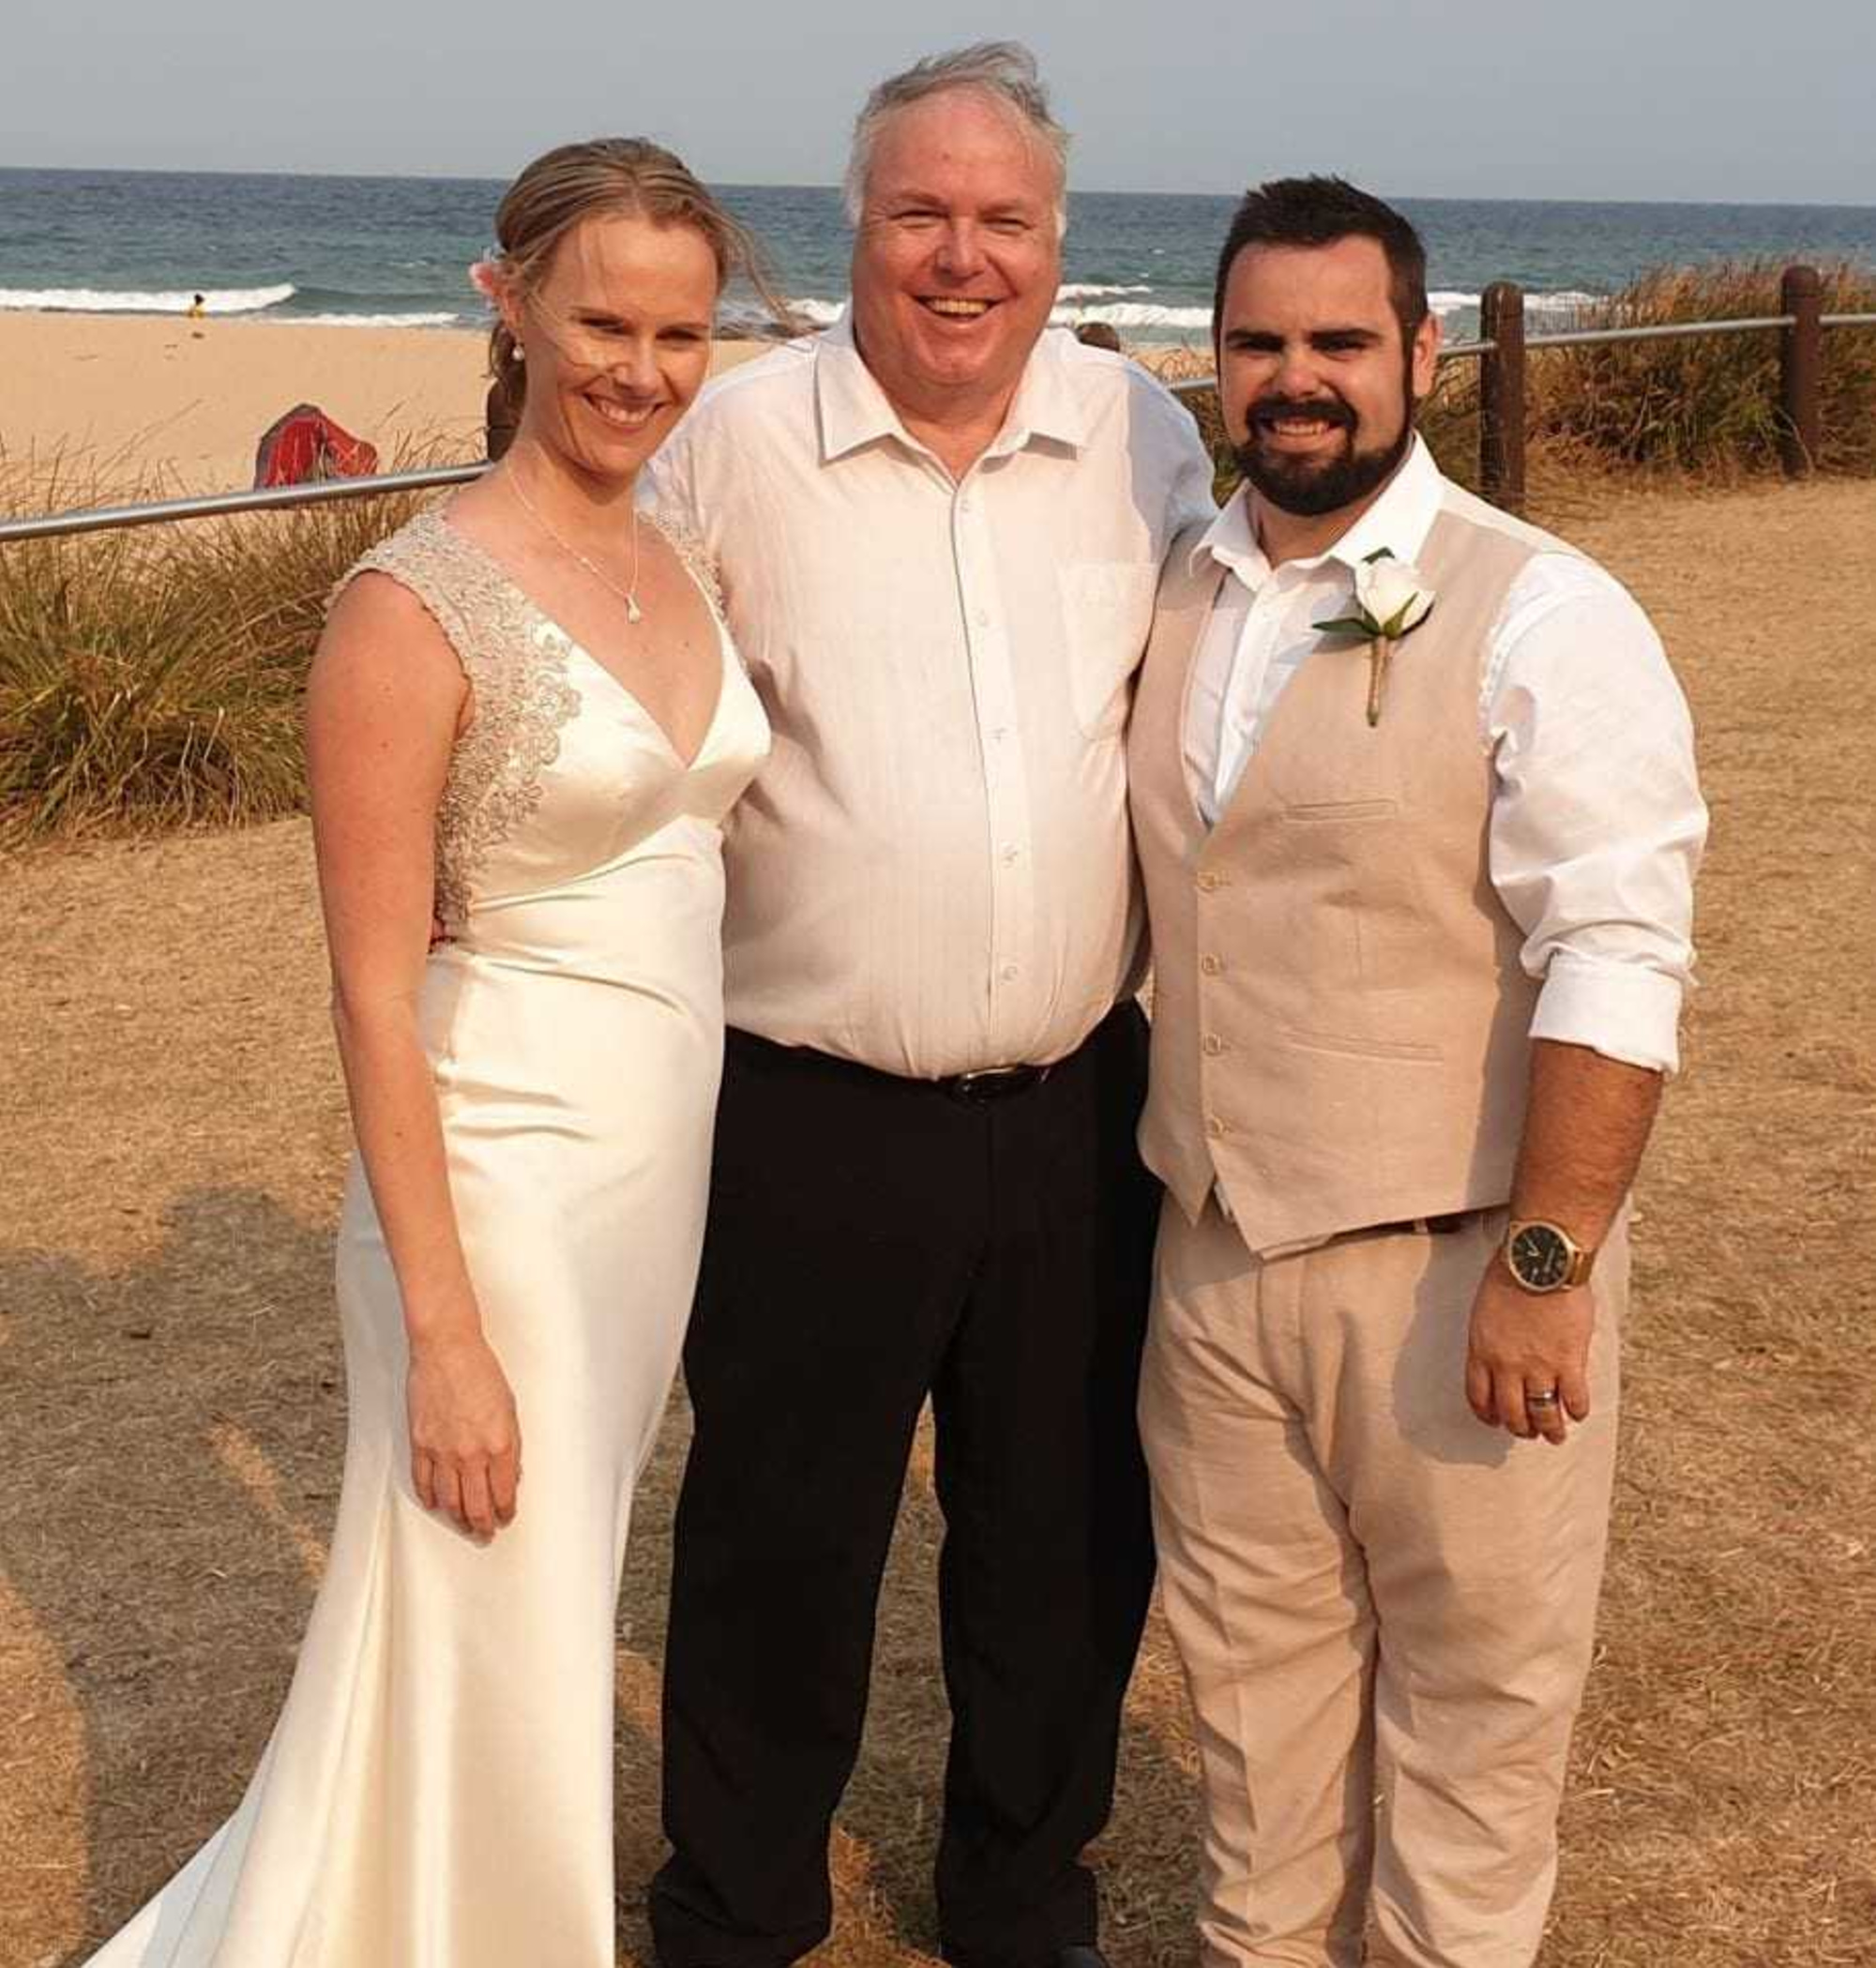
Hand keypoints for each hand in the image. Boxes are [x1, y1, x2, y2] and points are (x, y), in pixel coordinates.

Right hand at [406, 1329, 521, 1537]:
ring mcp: (443, 1451)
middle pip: (476, 1505)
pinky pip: (423, 1481)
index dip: (505, 1511)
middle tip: (486, 1533)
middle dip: (483, 1524)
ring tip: (464, 1524)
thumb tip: (511, 1474)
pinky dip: (430, 1497)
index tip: (506, 1517)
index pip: (503, 1493)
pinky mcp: (420, 1443)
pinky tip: (436, 1503)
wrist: (447, 1349)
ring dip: (458, 1517)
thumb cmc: (481, 1371)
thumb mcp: (510, 1408)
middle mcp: (471, 1453)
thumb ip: (511, 1444)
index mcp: (500, 1444)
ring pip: (450, 1500)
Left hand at [1464, 1258, 1594, 1445]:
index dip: (1487, 1414)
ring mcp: (1539, 1366)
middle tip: (1529, 1431)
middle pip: (1511, 1412)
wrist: (1539, 1261)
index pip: (1479, 1396)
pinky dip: (1576, 1410)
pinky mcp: (1569, 1361)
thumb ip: (1491, 1338)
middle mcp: (1507, 1365)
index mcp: (1482, 1351)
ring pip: (1542, 1414)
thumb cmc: (1510, 1273)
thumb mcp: (1485, 1309)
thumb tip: (1500, 1352)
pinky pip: (1574, 1399)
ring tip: (1555, 1435)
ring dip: (1549, 1430)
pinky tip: (1578, 1411)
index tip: (1495, 1420)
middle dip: (1520, 1428)